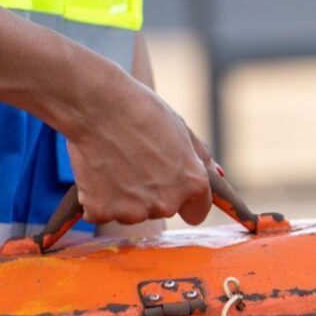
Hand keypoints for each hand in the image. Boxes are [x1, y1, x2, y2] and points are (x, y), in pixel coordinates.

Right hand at [65, 61, 212, 226]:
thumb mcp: (180, 129)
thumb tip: (219, 175)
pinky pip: (101, 211)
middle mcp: (167, 203)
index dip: (184, 198)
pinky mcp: (102, 212)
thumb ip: (200, 157)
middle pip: (162, 209)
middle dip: (151, 192)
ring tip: (114, 161)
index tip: (169, 184)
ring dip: (123, 196)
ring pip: (131, 212)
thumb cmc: (140, 110)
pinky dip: (97, 197)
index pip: (197, 212)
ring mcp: (134, 211)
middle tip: (134, 160)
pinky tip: (97, 170)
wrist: (97, 104)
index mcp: (192, 184)